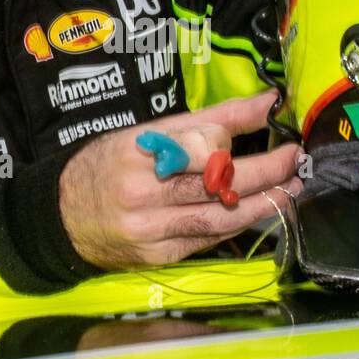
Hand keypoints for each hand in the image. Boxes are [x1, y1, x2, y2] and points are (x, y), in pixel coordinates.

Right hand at [59, 90, 302, 269]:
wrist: (62, 218)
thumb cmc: (107, 166)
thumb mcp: (146, 132)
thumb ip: (208, 120)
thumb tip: (266, 102)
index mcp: (138, 151)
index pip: (203, 141)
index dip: (242, 131)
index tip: (275, 119)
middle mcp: (144, 191)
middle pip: (219, 182)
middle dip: (267, 171)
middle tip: (295, 159)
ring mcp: (152, 229)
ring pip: (222, 216)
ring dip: (265, 202)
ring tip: (291, 187)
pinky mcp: (160, 255)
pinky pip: (210, 238)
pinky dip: (238, 223)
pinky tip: (260, 210)